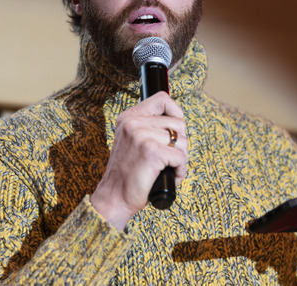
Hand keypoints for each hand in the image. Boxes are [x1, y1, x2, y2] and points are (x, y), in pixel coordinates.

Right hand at [90, 91, 187, 229]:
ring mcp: (142, 136)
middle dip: (180, 144)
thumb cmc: (127, 173)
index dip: (175, 112)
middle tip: (168, 158)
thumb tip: (178, 121)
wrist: (114, 197)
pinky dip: (180, 171)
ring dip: (180, 159)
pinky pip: (180, 157)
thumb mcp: (132, 141)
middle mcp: (134, 123)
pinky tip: (169, 177)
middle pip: (179, 123)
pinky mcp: (152, 152)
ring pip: (182, 141)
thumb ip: (148, 127)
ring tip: (166, 169)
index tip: (174, 129)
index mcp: (129, 117)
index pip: (162, 99)